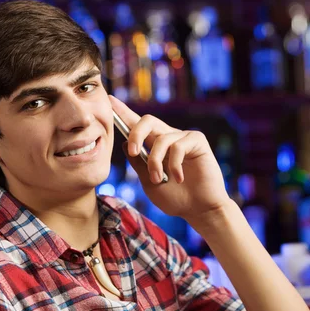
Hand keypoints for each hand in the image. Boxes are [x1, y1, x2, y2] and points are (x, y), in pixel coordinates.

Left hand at [109, 95, 230, 222]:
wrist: (199, 209)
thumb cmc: (176, 198)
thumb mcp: (149, 182)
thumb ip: (138, 163)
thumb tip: (126, 144)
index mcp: (155, 146)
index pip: (137, 125)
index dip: (124, 112)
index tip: (110, 100)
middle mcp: (169, 138)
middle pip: (147, 120)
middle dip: (136, 134)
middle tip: (134, 152)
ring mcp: (183, 138)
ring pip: (161, 139)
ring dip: (156, 162)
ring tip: (160, 180)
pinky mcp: (197, 141)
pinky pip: (178, 145)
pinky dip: (174, 165)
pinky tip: (179, 179)